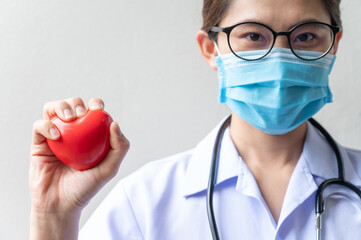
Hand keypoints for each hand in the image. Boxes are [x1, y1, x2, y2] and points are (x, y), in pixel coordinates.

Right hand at [29, 97, 128, 238]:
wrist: (61, 204)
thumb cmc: (86, 187)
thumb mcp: (109, 169)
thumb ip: (119, 148)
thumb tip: (115, 123)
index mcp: (89, 134)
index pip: (92, 112)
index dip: (95, 103)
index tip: (98, 108)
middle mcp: (72, 132)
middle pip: (72, 105)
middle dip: (76, 103)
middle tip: (81, 114)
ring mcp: (55, 135)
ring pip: (54, 109)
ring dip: (61, 106)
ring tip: (69, 118)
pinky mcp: (39, 142)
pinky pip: (39, 125)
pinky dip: (46, 125)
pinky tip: (56, 135)